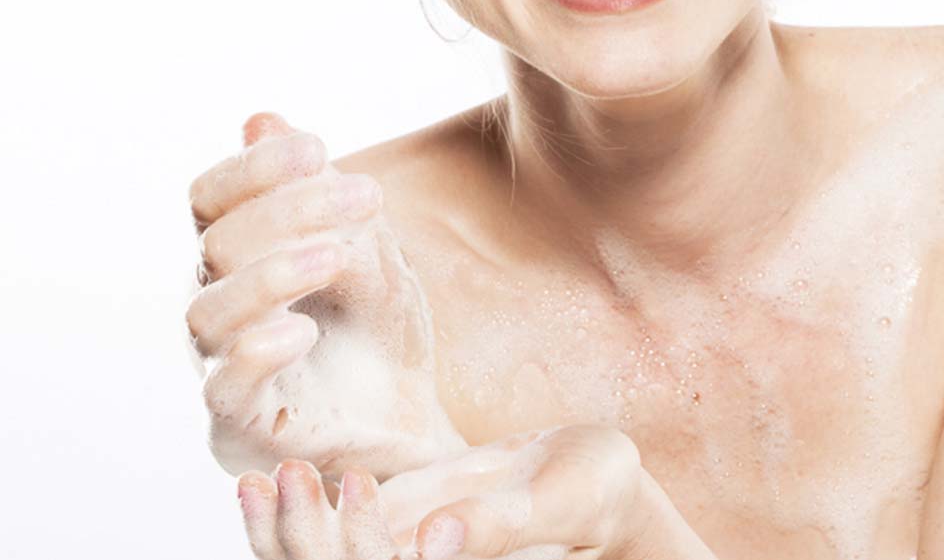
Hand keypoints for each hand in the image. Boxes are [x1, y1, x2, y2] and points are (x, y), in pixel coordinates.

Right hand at [185, 112, 467, 481]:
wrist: (407, 410)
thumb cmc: (375, 323)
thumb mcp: (365, 246)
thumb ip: (317, 193)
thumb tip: (261, 118)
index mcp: (237, 255)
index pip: (212, 199)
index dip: (254, 168)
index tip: (316, 147)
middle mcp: (217, 303)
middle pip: (218, 244)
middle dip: (291, 211)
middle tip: (367, 195)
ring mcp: (222, 364)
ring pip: (210, 312)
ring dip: (271, 275)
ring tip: (335, 255)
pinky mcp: (242, 422)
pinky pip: (225, 389)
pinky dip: (256, 355)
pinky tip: (302, 331)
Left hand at [236, 425, 679, 559]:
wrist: (585, 473)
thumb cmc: (594, 491)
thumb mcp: (560, 501)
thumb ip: (502, 524)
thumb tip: (438, 543)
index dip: (365, 552)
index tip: (359, 483)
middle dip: (306, 543)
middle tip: (288, 475)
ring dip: (287, 532)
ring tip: (267, 477)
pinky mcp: (388, 530)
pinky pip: (329, 535)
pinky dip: (297, 514)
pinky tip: (273, 476)